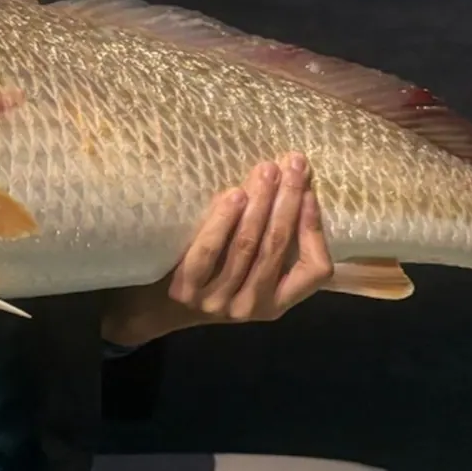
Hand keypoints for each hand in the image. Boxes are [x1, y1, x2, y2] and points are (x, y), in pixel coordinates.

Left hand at [102, 153, 333, 347]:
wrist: (156, 304)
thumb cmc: (213, 274)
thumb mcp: (249, 267)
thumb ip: (270, 238)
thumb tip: (292, 179)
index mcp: (277, 303)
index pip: (314, 270)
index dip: (314, 229)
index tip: (310, 192)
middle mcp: (253, 306)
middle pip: (276, 246)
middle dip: (288, 200)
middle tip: (294, 165)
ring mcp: (219, 301)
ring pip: (247, 245)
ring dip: (260, 202)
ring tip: (267, 170)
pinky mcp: (187, 290)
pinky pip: (210, 250)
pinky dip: (224, 220)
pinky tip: (235, 195)